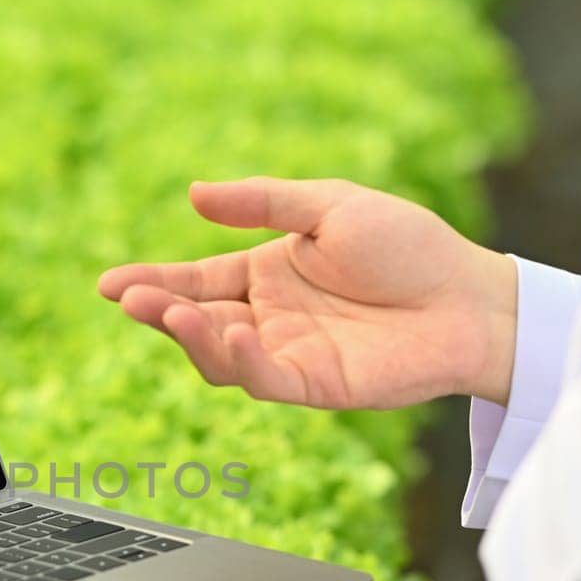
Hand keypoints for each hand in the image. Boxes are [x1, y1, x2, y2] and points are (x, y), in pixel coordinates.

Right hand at [100, 178, 519, 408]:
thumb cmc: (410, 247)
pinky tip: (232, 334)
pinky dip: (240, 361)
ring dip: (191, 337)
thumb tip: (194, 195)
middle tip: (130, 299)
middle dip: (159, 311)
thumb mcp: (330, 205)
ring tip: (171, 313)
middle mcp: (270, 317)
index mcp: (268, 273)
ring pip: (219, 357)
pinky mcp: (314, 384)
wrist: (471, 298)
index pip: (196, 281)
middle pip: (198, 321)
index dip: (152, 284)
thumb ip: (264, 202)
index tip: (109, 285)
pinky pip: (263, 380)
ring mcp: (289, 353)